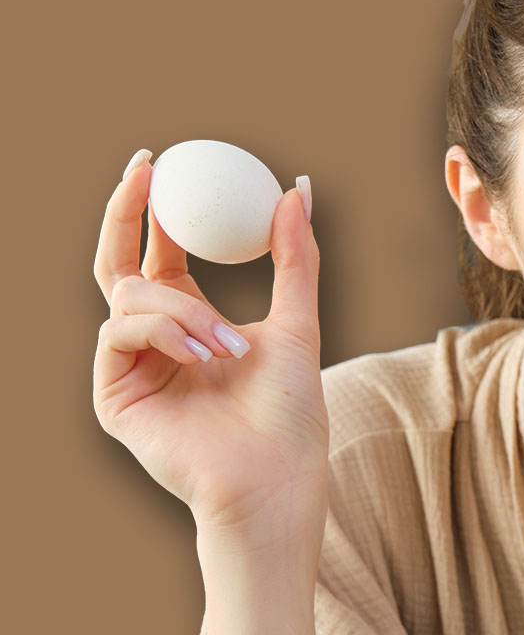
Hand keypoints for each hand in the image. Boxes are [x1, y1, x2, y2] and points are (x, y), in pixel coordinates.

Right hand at [92, 151, 328, 541]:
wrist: (277, 473)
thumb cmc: (290, 409)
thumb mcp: (297, 320)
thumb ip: (295, 257)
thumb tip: (297, 190)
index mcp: (191, 320)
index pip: (162, 253)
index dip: (155, 208)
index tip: (163, 161)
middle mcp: (156, 339)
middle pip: (120, 262)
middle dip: (125, 211)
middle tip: (143, 169)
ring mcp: (130, 367)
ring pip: (130, 295)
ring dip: (183, 308)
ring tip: (228, 346)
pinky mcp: (114, 395)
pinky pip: (119, 332)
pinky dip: (163, 331)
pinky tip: (201, 354)